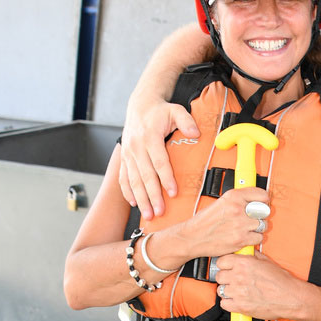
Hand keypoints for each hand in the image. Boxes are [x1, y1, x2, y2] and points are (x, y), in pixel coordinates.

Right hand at [119, 100, 198, 218]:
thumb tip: (196, 133)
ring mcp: (128, 154)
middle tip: (159, 212)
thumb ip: (186, 121)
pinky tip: (134, 204)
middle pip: (145, 175)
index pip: (159, 161)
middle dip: (152, 196)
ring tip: (148, 215)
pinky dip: (128, 192)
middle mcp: (136, 147)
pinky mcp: (124, 158)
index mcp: (150, 137)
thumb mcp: (176, 110)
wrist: (139, 105)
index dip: (166, 178)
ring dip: (140, 199)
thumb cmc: (160, 111)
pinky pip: (124, 178)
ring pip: (133, 180)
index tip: (173, 193)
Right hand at [183, 189, 270, 260]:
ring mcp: (240, 225)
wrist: (192, 237)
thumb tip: (255, 199)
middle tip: (254, 218)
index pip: (262, 194)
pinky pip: (259, 238)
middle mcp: (237, 209)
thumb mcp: (221, 202)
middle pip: (264, 210)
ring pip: (263, 225)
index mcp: (233, 196)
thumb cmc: (205, 221)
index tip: (263, 203)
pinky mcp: (241, 239)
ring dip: (258, 228)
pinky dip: (254, 239)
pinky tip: (245, 236)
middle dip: (261, 215)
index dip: (264, 200)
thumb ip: (238, 199)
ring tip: (247, 228)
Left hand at [214, 251, 307, 320]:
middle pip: (219, 276)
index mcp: (244, 263)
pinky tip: (238, 301)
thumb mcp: (267, 262)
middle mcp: (239, 276)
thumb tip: (246, 253)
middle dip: (226, 278)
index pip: (221, 261)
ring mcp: (238, 292)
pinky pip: (224, 304)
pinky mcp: (240, 306)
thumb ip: (253, 257)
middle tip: (234, 281)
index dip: (224, 265)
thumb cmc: (283, 281)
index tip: (227, 268)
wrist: (292, 298)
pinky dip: (229, 303)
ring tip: (238, 292)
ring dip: (228, 291)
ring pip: (221, 290)